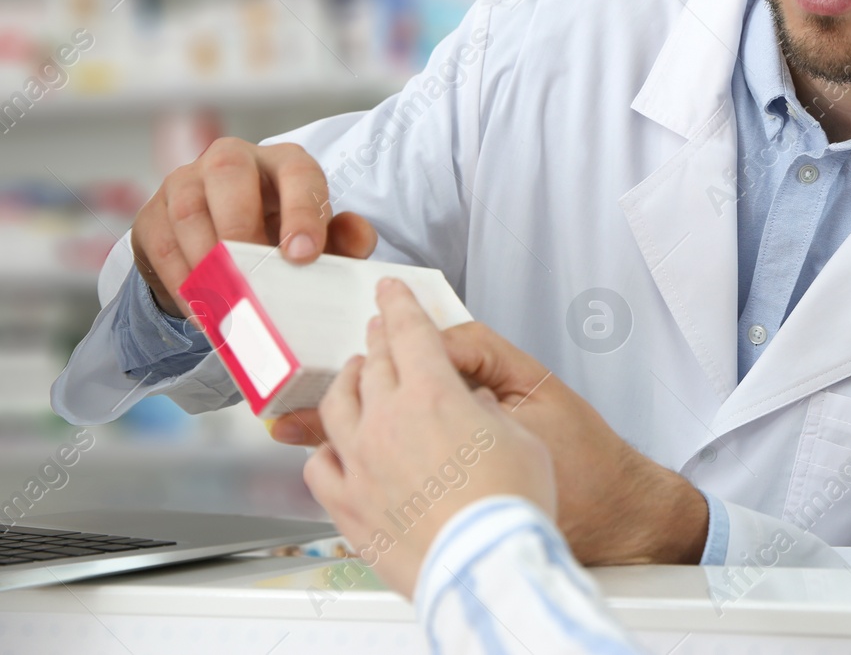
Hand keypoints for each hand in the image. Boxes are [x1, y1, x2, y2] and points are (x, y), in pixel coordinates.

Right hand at [131, 137, 375, 316]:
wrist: (221, 241)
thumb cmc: (280, 235)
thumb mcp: (316, 237)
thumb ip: (344, 239)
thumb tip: (358, 238)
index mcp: (283, 162)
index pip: (297, 172)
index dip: (302, 210)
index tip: (303, 255)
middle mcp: (232, 160)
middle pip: (227, 171)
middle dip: (241, 226)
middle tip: (253, 276)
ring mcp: (185, 182)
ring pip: (188, 209)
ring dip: (207, 260)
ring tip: (227, 303)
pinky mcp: (153, 213)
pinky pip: (162, 244)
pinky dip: (183, 283)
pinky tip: (204, 311)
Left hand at [302, 278, 557, 598]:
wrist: (489, 567)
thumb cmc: (511, 509)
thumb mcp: (522, 436)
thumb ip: (486, 409)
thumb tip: (471, 407)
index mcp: (433, 395)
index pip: (409, 332)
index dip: (399, 305)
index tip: (390, 292)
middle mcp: (388, 423)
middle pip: (373, 364)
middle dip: (377, 340)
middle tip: (380, 330)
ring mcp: (361, 464)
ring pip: (336, 407)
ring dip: (346, 384)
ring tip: (354, 379)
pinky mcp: (349, 507)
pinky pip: (319, 466)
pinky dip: (325, 448)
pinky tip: (332, 448)